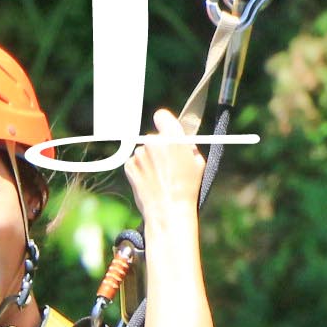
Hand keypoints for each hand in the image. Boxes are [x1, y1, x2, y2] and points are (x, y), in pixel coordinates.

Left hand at [124, 106, 205, 230]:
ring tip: (159, 177)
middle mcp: (152, 141)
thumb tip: (182, 140)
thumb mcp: (198, 163)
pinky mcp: (129, 165)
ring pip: (144, 151)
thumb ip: (188, 146)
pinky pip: (136, 162)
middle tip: (168, 163)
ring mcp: (138, 154)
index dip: (165, 123)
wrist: (167, 210)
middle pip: (154, 137)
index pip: (162, 115)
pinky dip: (141, 169)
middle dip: (160, 147)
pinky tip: (150, 181)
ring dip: (150, 159)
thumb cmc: (186, 188)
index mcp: (172, 137)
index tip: (167, 131)